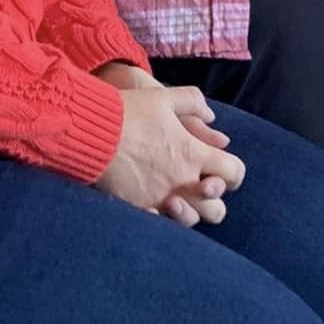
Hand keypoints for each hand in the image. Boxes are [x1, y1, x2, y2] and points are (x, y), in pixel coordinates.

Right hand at [95, 85, 244, 227]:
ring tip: (176, 197)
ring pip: (191, 222)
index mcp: (193, 153)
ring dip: (189, 211)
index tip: (221, 168)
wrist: (90, 131)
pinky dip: (162, 218)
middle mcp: (182, 181)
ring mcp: (160, 198)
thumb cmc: (127, 111)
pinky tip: (155, 205)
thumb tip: (211, 116)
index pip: (234, 173)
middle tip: (200, 186)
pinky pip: (161, 226)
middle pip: (217, 209)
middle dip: (213, 200)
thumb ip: (192, 101)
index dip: (233, 172)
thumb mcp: (162, 96)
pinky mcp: (138, 208)